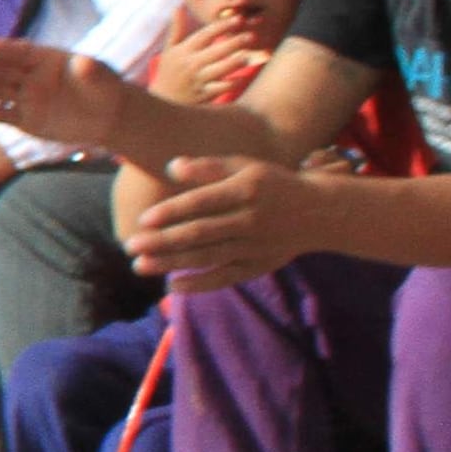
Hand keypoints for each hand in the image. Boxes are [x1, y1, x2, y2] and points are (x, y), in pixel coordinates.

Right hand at [0, 37, 125, 149]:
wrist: (109, 117)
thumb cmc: (105, 89)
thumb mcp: (102, 77)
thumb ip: (90, 70)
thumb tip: (82, 62)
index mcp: (45, 60)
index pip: (20, 52)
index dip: (3, 49)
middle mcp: (31, 77)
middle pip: (2, 70)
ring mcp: (26, 98)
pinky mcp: (26, 119)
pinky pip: (4, 113)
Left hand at [121, 151, 315, 292]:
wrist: (321, 212)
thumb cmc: (272, 184)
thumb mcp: (246, 166)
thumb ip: (208, 166)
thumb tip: (170, 166)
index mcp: (246, 189)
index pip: (202, 203)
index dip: (171, 212)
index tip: (143, 220)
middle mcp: (251, 219)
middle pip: (201, 233)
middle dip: (163, 242)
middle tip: (130, 247)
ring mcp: (256, 246)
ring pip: (209, 257)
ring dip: (173, 264)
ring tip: (140, 266)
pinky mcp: (259, 265)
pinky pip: (226, 277)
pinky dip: (201, 283)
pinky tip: (172, 285)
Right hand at [150, 17, 262, 109]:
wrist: (163, 100)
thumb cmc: (168, 71)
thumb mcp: (169, 49)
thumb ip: (177, 29)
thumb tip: (179, 7)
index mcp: (184, 50)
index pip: (205, 34)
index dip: (222, 26)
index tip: (238, 19)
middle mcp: (191, 64)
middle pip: (216, 50)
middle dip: (235, 42)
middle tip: (250, 35)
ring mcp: (198, 79)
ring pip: (221, 69)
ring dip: (236, 62)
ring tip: (247, 55)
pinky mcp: (204, 94)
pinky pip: (221, 88)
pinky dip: (232, 82)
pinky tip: (242, 77)